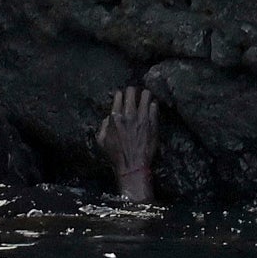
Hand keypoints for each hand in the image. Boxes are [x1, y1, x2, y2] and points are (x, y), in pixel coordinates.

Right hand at [97, 87, 156, 203]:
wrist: (132, 165)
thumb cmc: (116, 155)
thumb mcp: (101, 141)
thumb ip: (103, 126)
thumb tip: (108, 118)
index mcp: (115, 116)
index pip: (119, 95)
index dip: (121, 94)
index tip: (124, 97)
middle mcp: (129, 114)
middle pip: (132, 91)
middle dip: (133, 91)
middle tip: (135, 95)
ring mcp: (142, 118)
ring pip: (146, 95)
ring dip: (145, 95)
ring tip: (146, 98)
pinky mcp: (153, 123)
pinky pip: (155, 106)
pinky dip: (153, 105)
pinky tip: (152, 108)